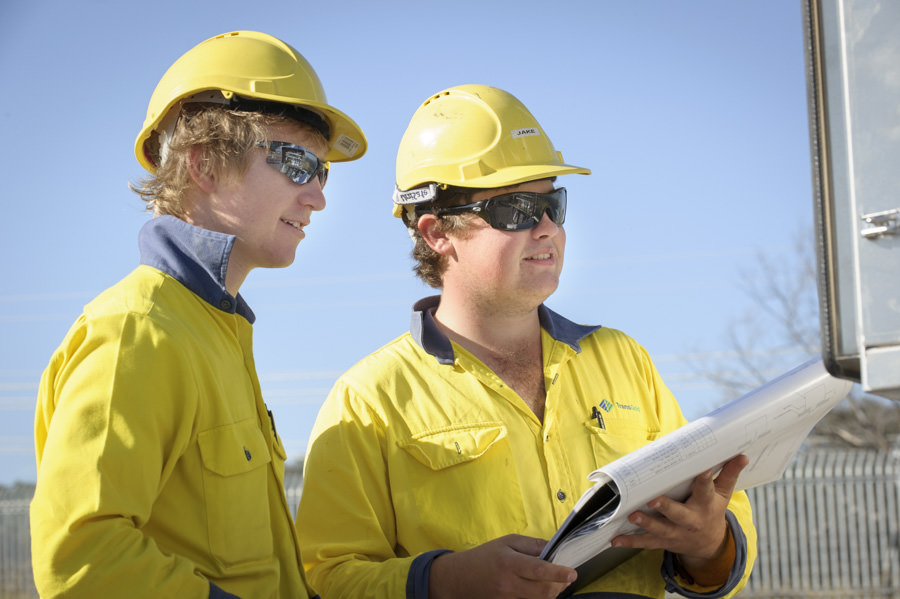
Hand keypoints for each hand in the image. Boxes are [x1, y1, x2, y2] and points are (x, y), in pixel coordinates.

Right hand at [428, 534, 576, 598]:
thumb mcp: (507, 542)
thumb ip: (531, 545)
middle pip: (543, 591)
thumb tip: (553, 549)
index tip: (572, 573)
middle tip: (566, 578)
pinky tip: (539, 591)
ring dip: (551, 594)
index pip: (539, 570)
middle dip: (559, 586)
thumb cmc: (484, 557)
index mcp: (509, 562)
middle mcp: (508, 584)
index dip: (559, 573)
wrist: (459, 578)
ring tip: (553, 584)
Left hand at [610, 454, 749, 585]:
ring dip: (646, 523)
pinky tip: (615, 539)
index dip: (705, 480)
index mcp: (706, 505)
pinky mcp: (663, 542)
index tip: (702, 469)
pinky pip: (646, 542)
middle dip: (666, 508)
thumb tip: (741, 454)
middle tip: (653, 500)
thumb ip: (728, 474)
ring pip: (660, 529)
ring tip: (633, 515)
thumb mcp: (723, 495)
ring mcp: (675, 533)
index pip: (706, 490)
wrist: (709, 545)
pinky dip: (630, 541)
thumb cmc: (712, 511)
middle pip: (678, 514)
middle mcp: (690, 521)